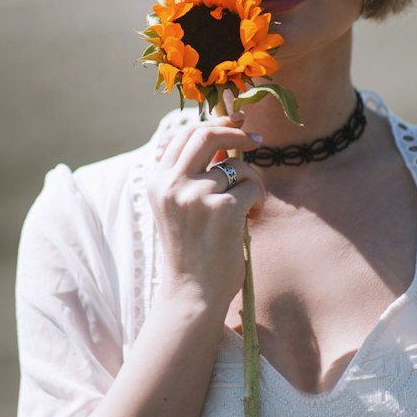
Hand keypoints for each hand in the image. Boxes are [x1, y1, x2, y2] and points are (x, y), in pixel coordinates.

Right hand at [147, 113, 264, 318]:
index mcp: (158, 181)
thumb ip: (195, 171)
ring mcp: (197, 196)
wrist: (193, 294)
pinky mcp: (223, 210)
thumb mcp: (182, 205)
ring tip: (248, 209)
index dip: (214, 122)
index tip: (237, 122)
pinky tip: (249, 222)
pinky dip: (259, 203)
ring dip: (254, 183)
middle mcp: (172, 184)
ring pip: (239, 166)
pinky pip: (253, 188)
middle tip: (258, 140)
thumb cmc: (193, 249)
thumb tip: (225, 133)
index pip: (185, 134)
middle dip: (237, 133)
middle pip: (208, 134)